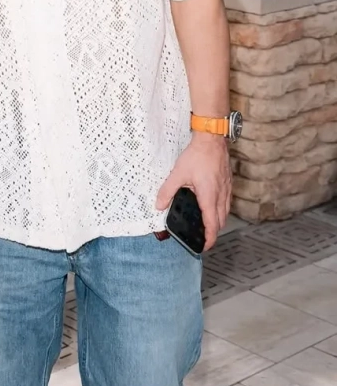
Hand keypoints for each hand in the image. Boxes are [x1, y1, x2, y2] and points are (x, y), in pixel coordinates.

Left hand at [155, 133, 231, 250]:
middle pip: (220, 222)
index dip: (209, 239)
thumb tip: (159, 205)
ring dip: (217, 222)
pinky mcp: (228, 183)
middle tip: (202, 237)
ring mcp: (226, 189)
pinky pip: (226, 202)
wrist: (212, 139)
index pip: (212, 225)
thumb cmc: (197, 155)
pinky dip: (221, 210)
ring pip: (225, 213)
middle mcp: (221, 196)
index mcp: (209, 197)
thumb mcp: (178, 173)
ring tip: (206, 225)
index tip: (204, 246)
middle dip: (212, 232)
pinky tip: (212, 206)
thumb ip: (167, 191)